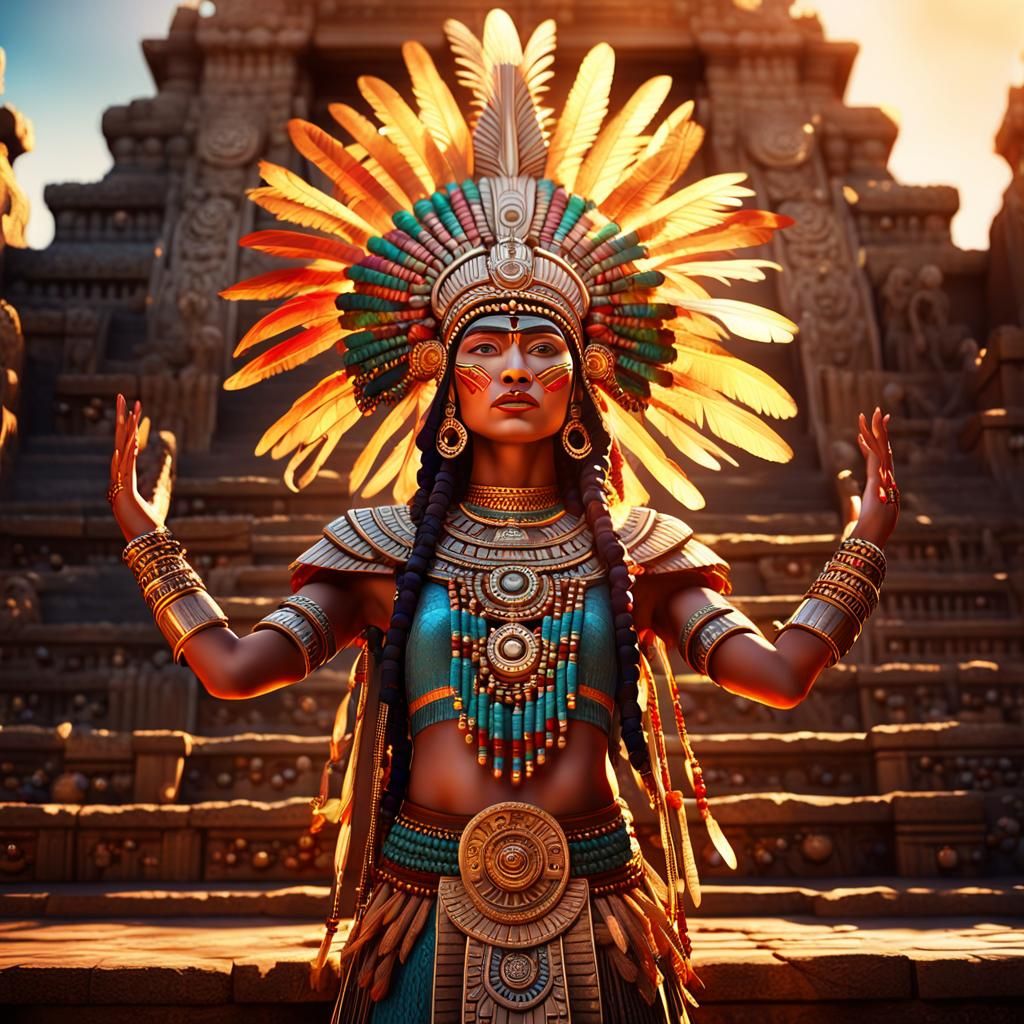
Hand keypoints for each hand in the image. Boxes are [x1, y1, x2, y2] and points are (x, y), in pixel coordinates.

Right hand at [108, 393, 162, 541]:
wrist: (141, 539)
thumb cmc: (147, 524)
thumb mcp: (155, 500)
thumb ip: (156, 488)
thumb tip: (162, 481)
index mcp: (126, 474)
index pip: (129, 443)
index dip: (132, 426)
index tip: (135, 409)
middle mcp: (120, 475)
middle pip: (121, 439)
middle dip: (123, 417)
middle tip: (124, 396)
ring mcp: (120, 482)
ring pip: (124, 449)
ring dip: (128, 429)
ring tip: (129, 410)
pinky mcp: (125, 492)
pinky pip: (125, 471)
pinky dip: (125, 458)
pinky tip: (124, 445)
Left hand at [846, 407, 898, 546]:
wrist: (872, 536)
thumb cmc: (870, 529)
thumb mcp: (866, 513)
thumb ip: (862, 506)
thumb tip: (861, 505)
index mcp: (882, 483)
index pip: (877, 458)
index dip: (874, 443)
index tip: (868, 431)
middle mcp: (884, 477)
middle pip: (883, 448)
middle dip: (880, 429)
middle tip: (877, 411)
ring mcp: (882, 478)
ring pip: (880, 448)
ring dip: (876, 430)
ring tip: (873, 412)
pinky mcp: (876, 481)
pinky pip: (874, 458)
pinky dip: (869, 444)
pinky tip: (863, 434)